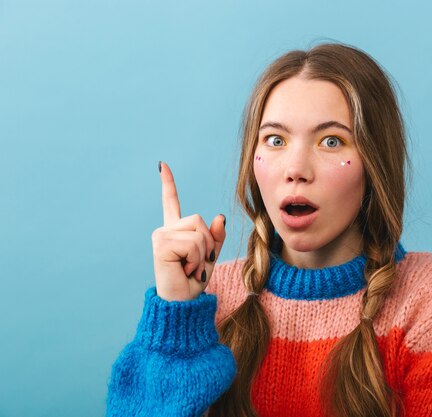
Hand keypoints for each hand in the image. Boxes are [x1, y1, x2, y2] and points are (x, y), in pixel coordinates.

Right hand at [151, 161, 225, 300]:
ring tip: (189, 267)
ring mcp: (161, 236)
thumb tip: (219, 217)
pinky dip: (196, 259)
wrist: (182, 304)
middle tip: (195, 263)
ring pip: (198, 232)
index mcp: (175, 231)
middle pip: (198, 220)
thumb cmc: (193, 282)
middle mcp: (165, 230)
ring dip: (202, 253)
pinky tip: (184, 269)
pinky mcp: (161, 244)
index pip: (171, 203)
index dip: (167, 183)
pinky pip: (194, 243)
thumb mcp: (210, 256)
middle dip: (207, 243)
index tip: (162, 165)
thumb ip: (215, 236)